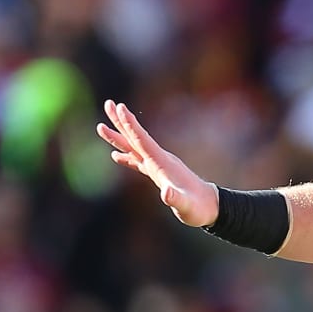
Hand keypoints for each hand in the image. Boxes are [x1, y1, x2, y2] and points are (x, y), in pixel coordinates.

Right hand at [96, 99, 218, 227]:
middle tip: (108, 103)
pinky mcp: (159, 174)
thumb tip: (166, 193)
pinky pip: (139, 161)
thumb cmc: (198, 208)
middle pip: (136, 137)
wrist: (211, 207)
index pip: (142, 140)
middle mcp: (159, 160)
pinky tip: (116, 155)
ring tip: (101, 127)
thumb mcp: (186, 206)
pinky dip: (127, 157)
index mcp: (162, 163)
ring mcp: (159, 166)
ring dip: (119, 137)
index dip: (130, 124)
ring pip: (134, 147)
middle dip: (120, 121)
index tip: (120, 107)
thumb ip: (176, 199)